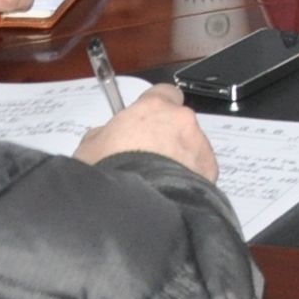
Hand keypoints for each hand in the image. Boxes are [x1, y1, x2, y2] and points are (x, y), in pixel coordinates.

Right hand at [76, 84, 217, 181]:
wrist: (135, 206)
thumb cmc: (109, 172)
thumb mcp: (89, 149)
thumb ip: (103, 134)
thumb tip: (108, 136)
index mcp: (153, 107)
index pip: (163, 93)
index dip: (153, 108)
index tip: (142, 123)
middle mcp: (182, 120)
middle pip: (178, 122)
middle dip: (165, 137)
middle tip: (145, 159)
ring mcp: (199, 145)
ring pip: (191, 147)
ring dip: (178, 158)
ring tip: (157, 182)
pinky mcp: (210, 171)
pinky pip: (200, 170)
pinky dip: (190, 178)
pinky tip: (170, 193)